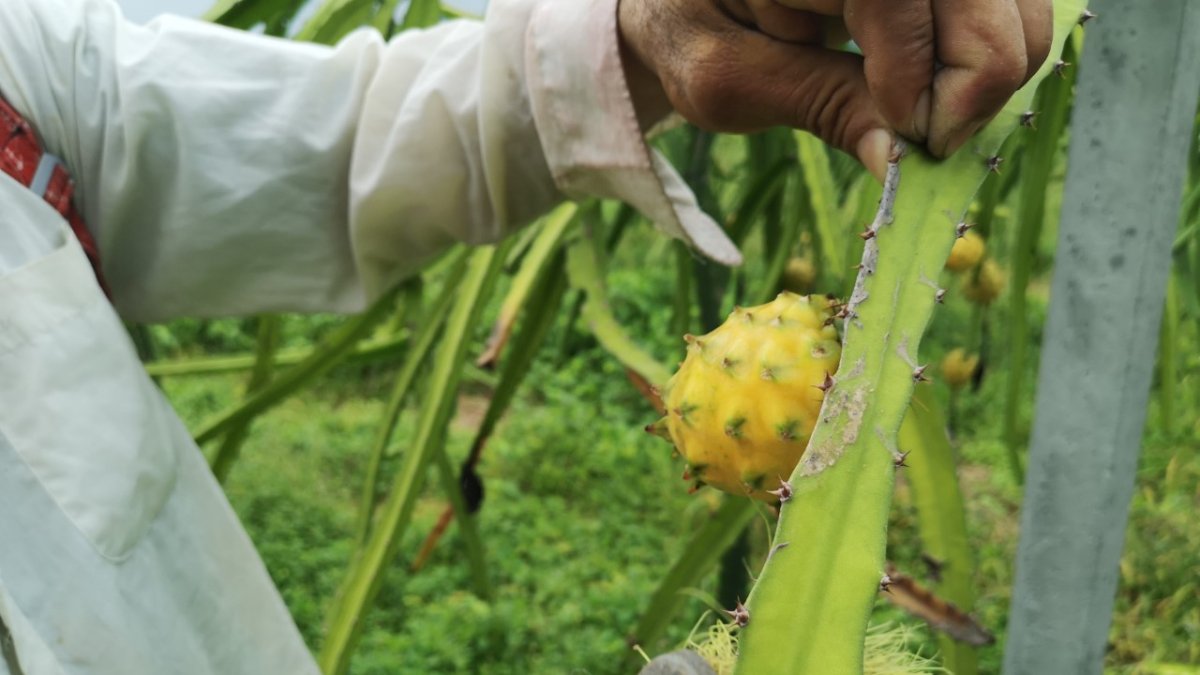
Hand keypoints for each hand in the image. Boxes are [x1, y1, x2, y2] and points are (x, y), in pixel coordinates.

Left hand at [618, 0, 1051, 176]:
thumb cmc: (693, 29)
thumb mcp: (728, 80)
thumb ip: (818, 105)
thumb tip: (901, 160)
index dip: (919, 69)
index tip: (910, 136)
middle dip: (980, 71)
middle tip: (938, 140)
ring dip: (998, 59)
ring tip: (939, 115)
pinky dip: (997, 41)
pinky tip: (947, 84)